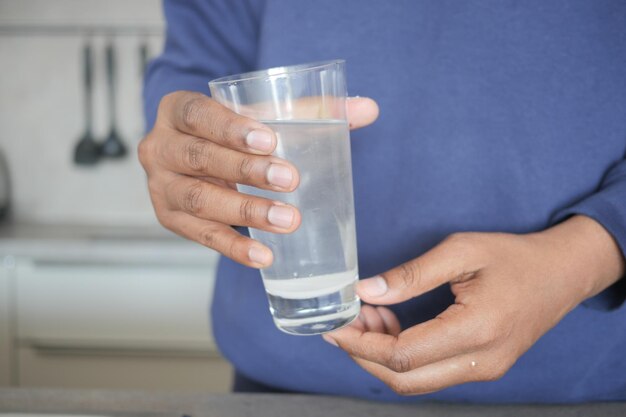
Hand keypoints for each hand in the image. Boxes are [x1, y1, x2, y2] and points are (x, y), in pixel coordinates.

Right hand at [139, 92, 377, 266]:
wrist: (198, 158)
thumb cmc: (232, 134)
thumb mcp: (261, 116)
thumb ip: (310, 111)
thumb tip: (367, 109)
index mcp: (177, 110)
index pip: (197, 113)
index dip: (229, 126)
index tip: (268, 139)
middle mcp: (160, 147)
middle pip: (197, 157)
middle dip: (245, 170)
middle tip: (289, 179)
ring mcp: (161, 187)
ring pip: (199, 199)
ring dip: (245, 210)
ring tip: (288, 219)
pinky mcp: (172, 220)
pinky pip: (202, 237)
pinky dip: (234, 246)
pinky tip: (265, 255)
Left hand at [324, 215, 623, 394]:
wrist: (561, 274)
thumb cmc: (514, 257)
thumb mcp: (462, 251)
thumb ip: (412, 274)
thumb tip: (366, 290)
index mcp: (477, 330)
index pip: (403, 355)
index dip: (361, 344)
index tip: (334, 326)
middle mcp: (481, 362)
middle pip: (404, 380)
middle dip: (364, 356)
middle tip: (345, 323)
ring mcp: (484, 370)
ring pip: (416, 382)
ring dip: (382, 357)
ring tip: (369, 317)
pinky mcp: (482, 368)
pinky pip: (431, 374)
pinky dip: (403, 357)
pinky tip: (392, 326)